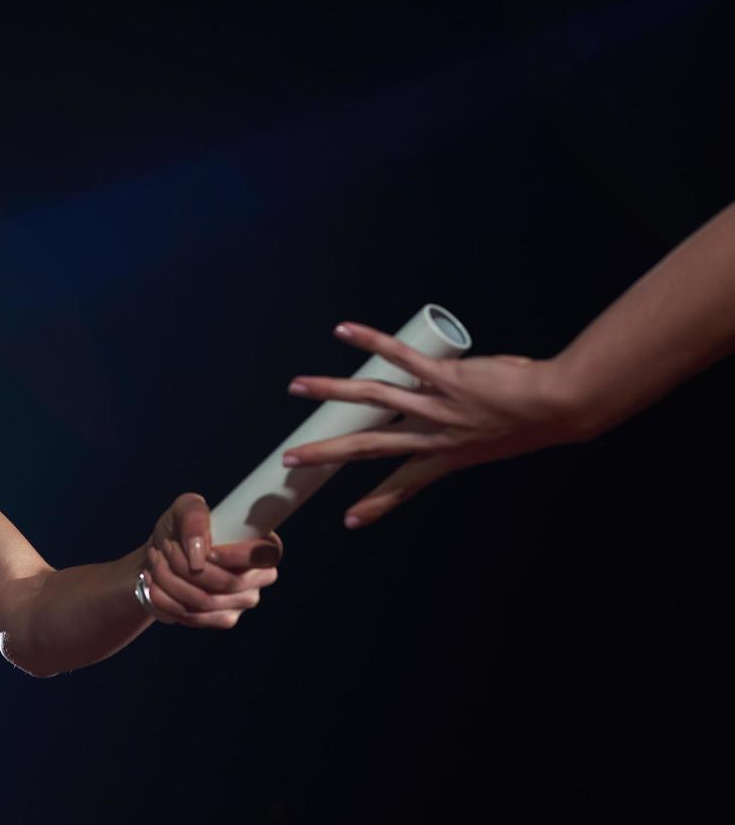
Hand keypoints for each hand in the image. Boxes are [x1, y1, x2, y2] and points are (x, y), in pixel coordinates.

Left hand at [138, 492, 283, 628]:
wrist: (162, 558)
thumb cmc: (181, 529)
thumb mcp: (183, 509)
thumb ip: (194, 516)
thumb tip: (199, 554)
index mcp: (261, 543)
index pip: (268, 553)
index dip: (237, 556)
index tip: (206, 551)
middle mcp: (260, 575)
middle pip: (231, 582)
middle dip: (188, 565)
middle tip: (166, 548)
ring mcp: (244, 600)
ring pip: (207, 600)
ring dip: (172, 580)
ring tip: (156, 561)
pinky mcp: (224, 618)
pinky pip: (196, 616)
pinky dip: (169, 600)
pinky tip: (157, 584)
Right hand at [280, 321, 584, 528]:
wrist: (561, 407)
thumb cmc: (539, 419)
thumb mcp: (498, 436)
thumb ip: (470, 422)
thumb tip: (451, 394)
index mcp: (449, 457)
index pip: (405, 485)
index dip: (377, 503)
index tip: (350, 520)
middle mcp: (436, 436)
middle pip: (369, 447)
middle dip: (326, 454)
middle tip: (291, 460)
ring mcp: (437, 406)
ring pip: (372, 398)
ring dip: (330, 391)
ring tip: (298, 387)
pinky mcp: (445, 377)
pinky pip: (399, 357)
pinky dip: (370, 341)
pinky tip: (344, 331)